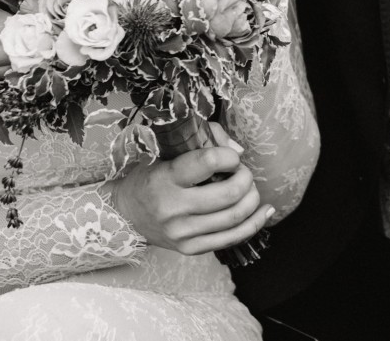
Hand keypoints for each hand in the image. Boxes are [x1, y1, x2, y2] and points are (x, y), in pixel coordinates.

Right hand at [103, 123, 273, 254]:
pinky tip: (264, 210)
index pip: (207, 162)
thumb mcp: (165, 152)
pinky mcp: (191, 249)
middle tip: (242, 172)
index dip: (228, 156)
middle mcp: (173, 208)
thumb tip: (238, 151)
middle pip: (228, 194)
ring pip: (235, 218)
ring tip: (250, 188)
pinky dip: (255, 223)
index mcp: (165, 179)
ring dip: (252, 199)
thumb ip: (203, 140)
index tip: (230, 156)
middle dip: (245, 179)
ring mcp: (183, 233)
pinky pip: (233, 238)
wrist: (126, 214)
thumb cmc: (149, 177)